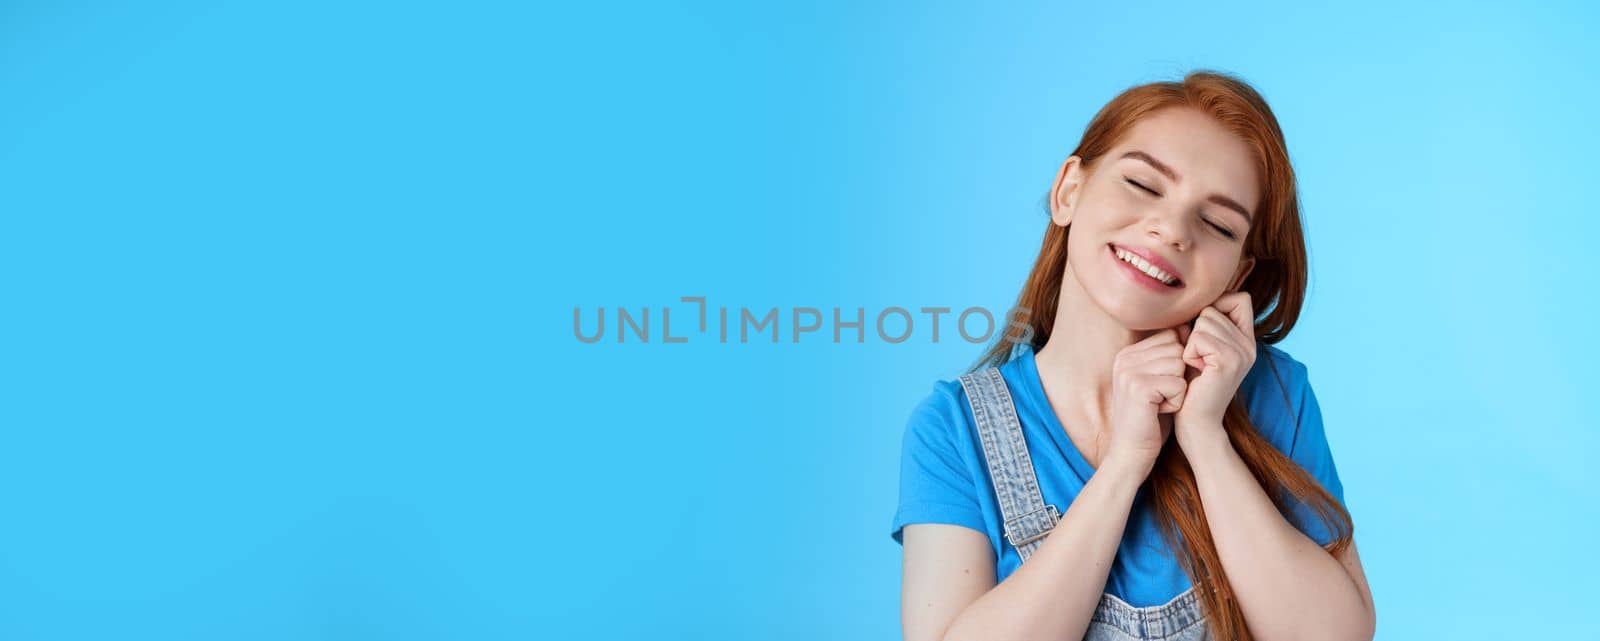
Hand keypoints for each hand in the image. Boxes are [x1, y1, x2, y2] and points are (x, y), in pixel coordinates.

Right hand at [1104, 328, 1188, 470]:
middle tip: (1160, 397)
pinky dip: (1176, 402)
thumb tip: (1190, 328)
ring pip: (1179, 365)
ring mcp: (1129, 371)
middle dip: (1178, 376)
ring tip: (1159, 404)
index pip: (1170, 337)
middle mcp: (1125, 358)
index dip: (1177, 363)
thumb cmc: (1151, 418)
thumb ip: (1169, 355)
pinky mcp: (1139, 387)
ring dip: (1178, 389)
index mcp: (1128, 353)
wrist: (1132, 452)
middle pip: (1177, 349)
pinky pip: (1178, 384)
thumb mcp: (1158, 381)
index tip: (1161, 386)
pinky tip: (1159, 412)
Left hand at [1173, 291, 1257, 446]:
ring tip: (1196, 366)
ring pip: (1204, 320)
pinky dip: (1188, 353)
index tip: (1202, 332)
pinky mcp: (1229, 362)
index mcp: (1247, 340)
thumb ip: (1206, 323)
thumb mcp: (1201, 348)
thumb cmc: (1190, 384)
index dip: (1216, 306)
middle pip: (1214, 308)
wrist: (1195, 422)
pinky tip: (1195, 371)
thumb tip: (1194, 295)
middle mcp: (1250, 345)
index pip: (1240, 298)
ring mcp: (1242, 353)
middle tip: (1197, 359)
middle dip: (1195, 330)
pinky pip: (1198, 337)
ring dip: (1190, 343)